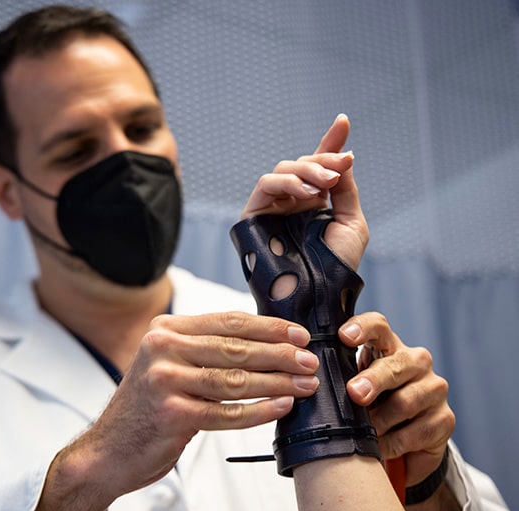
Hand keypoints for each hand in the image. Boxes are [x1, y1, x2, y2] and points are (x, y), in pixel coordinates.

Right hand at [35, 312, 320, 510]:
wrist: (109, 449)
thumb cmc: (147, 406)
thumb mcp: (167, 364)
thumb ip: (204, 348)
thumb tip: (264, 340)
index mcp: (165, 330)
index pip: (227, 321)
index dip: (268, 327)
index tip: (297, 334)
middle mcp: (162, 349)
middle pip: (235, 348)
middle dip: (279, 354)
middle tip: (308, 360)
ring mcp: (164, 381)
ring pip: (235, 379)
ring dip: (277, 382)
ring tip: (304, 384)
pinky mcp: (171, 414)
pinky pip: (227, 413)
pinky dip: (259, 411)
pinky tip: (280, 407)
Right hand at [241, 114, 367, 269]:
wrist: (318, 293)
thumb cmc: (336, 266)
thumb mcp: (352, 223)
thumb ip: (345, 189)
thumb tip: (342, 157)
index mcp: (315, 204)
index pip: (320, 168)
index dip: (330, 143)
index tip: (343, 121)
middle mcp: (293, 202)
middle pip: (303, 164)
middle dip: (323, 159)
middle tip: (341, 165)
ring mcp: (273, 207)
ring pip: (284, 171)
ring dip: (307, 170)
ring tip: (326, 183)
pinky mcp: (254, 214)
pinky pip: (266, 185)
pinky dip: (287, 182)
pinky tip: (307, 192)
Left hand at [339, 312, 454, 486]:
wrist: (406, 442)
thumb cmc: (372, 404)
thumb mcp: (353, 387)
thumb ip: (339, 378)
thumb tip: (308, 382)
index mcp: (387, 346)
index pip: (378, 326)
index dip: (362, 328)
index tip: (344, 336)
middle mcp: (415, 361)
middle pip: (394, 365)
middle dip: (372, 380)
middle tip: (354, 394)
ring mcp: (434, 388)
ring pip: (406, 401)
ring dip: (380, 421)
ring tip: (365, 432)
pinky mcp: (445, 418)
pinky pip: (417, 431)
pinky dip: (394, 443)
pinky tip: (382, 447)